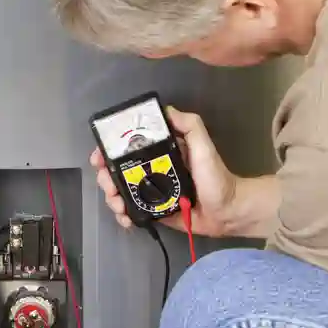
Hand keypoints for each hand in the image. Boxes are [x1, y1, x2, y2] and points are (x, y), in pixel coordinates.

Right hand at [89, 105, 271, 238]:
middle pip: (117, 171)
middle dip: (106, 177)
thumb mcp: (204, 146)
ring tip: (117, 204)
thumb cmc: (216, 177)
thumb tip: (165, 109)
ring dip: (112, 197)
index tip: (99, 157)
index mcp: (160, 152)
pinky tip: (125, 218)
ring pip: (121, 192)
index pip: (127, 147)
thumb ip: (189, 125)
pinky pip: (133, 211)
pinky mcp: (155, 211)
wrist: (228, 211)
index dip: (109, 151)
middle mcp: (152, 170)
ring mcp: (152, 192)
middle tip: (108, 185)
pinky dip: (124, 215)